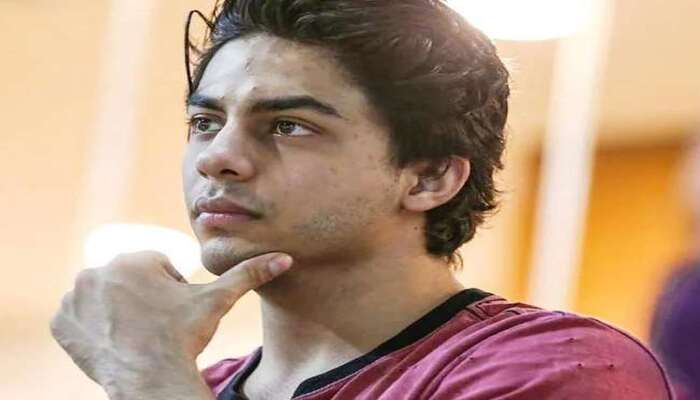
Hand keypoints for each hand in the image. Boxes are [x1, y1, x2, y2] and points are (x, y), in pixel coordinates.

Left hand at [50, 250, 292, 397]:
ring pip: (103, 295)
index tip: (172, 312)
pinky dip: (91, 325)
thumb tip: (285, 257)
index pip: (154, 267)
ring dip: (117, 308)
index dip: (169, 290)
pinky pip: (77, 315)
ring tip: (136, 331)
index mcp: (133, 259)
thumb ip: (248, 274)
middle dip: (142, 297)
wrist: (151, 378)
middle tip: (156, 324)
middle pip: (128, 280)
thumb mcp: (217, 301)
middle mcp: (96, 271)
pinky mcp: (60, 322)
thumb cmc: (184, 336)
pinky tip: (112, 338)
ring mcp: (74, 298)